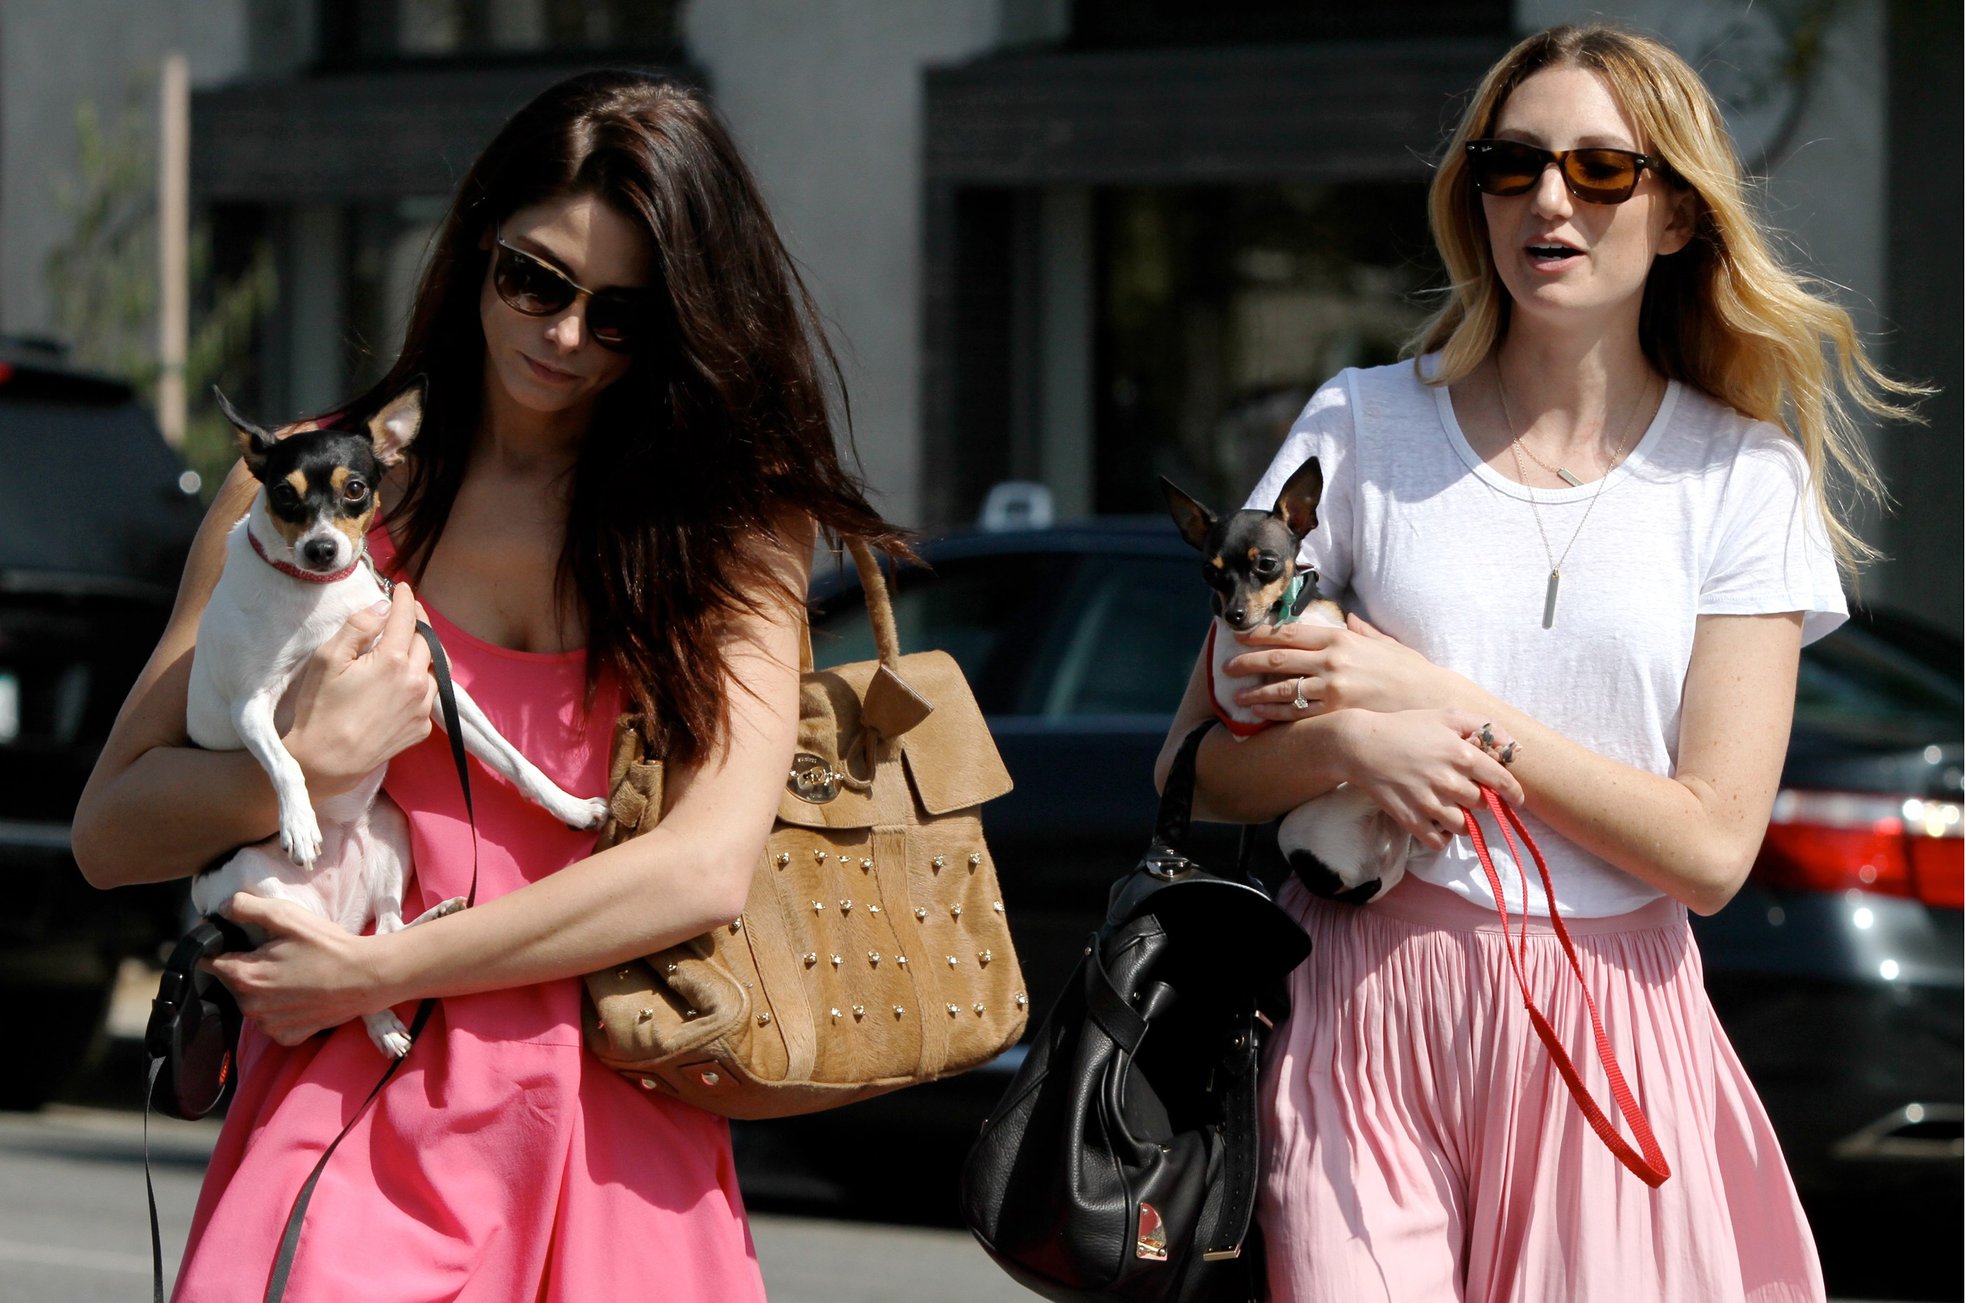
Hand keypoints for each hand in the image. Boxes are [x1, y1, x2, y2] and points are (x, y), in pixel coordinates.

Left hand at [206, 895, 401, 1045]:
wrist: (366, 978)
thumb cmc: (327, 946)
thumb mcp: (287, 916)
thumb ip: (247, 908)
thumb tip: (222, 909)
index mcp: (244, 976)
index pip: (211, 961)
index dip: (222, 947)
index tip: (241, 940)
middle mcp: (250, 1006)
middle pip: (234, 982)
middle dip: (249, 968)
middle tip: (279, 955)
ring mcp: (269, 1024)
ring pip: (253, 1003)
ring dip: (264, 990)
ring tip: (294, 975)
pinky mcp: (288, 1036)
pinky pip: (273, 1021)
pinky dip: (281, 1010)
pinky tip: (301, 996)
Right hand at [282, 582, 436, 799]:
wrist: (327, 761)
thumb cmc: (321, 708)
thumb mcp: (328, 659)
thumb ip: (358, 627)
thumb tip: (382, 608)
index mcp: (394, 660)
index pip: (407, 618)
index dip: (404, 598)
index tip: (401, 586)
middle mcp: (417, 681)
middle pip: (427, 640)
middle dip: (417, 621)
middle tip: (405, 613)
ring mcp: (422, 706)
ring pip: (435, 667)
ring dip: (424, 652)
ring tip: (410, 645)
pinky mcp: (422, 727)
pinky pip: (429, 694)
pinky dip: (421, 681)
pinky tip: (404, 681)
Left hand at [1229, 613, 1451, 718]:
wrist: (1432, 700)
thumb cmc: (1411, 672)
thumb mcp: (1386, 644)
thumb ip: (1363, 630)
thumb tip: (1350, 617)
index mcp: (1341, 639)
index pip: (1289, 633)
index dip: (1259, 634)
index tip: (1239, 636)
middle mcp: (1332, 661)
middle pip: (1277, 659)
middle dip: (1246, 662)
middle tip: (1226, 667)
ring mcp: (1332, 689)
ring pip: (1281, 689)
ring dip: (1254, 693)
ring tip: (1237, 696)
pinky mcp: (1336, 713)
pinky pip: (1297, 714)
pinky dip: (1274, 714)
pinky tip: (1259, 715)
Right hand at [1332, 709, 1524, 849]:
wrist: (1361, 745)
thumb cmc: (1406, 727)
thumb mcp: (1446, 715)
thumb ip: (1482, 725)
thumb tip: (1512, 746)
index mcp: (1462, 754)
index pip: (1502, 781)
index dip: (1513, 793)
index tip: (1516, 799)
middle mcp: (1450, 781)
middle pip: (1482, 804)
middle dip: (1478, 799)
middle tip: (1462, 790)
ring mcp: (1429, 802)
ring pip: (1463, 825)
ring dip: (1462, 819)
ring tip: (1449, 808)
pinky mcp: (1411, 819)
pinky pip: (1439, 841)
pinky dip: (1443, 837)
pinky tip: (1437, 824)